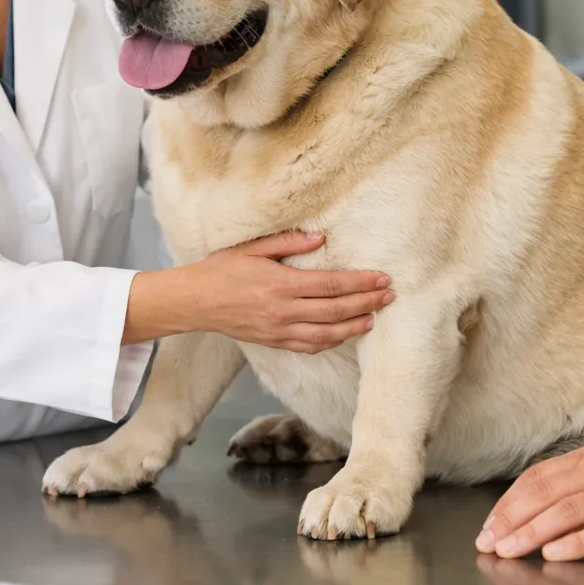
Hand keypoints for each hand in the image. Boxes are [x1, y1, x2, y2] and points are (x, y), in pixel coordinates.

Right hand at [125, 231, 392, 351]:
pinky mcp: (274, 342)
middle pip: (336, 311)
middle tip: (389, 297)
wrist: (194, 302)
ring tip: (374, 318)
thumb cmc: (221, 270)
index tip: (382, 279)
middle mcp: (283, 311)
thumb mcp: (252, 247)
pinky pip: (309, 346)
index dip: (360, 283)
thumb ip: (288, 243)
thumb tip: (321, 237)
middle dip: (366, 304)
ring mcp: (279, 330)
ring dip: (354, 327)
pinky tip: (344, 334)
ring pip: (326, 334)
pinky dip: (330, 342)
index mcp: (280, 284)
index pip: (331, 285)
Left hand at [474, 444, 583, 561]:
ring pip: (566, 512)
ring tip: (510, 549)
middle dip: (511, 519)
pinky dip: (574, 543)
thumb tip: (536, 505)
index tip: (490, 524)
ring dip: (532, 532)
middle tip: (489, 541)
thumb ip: (579, 484)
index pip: (538, 478)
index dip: (509, 502)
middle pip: (545, 494)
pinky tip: (555, 554)